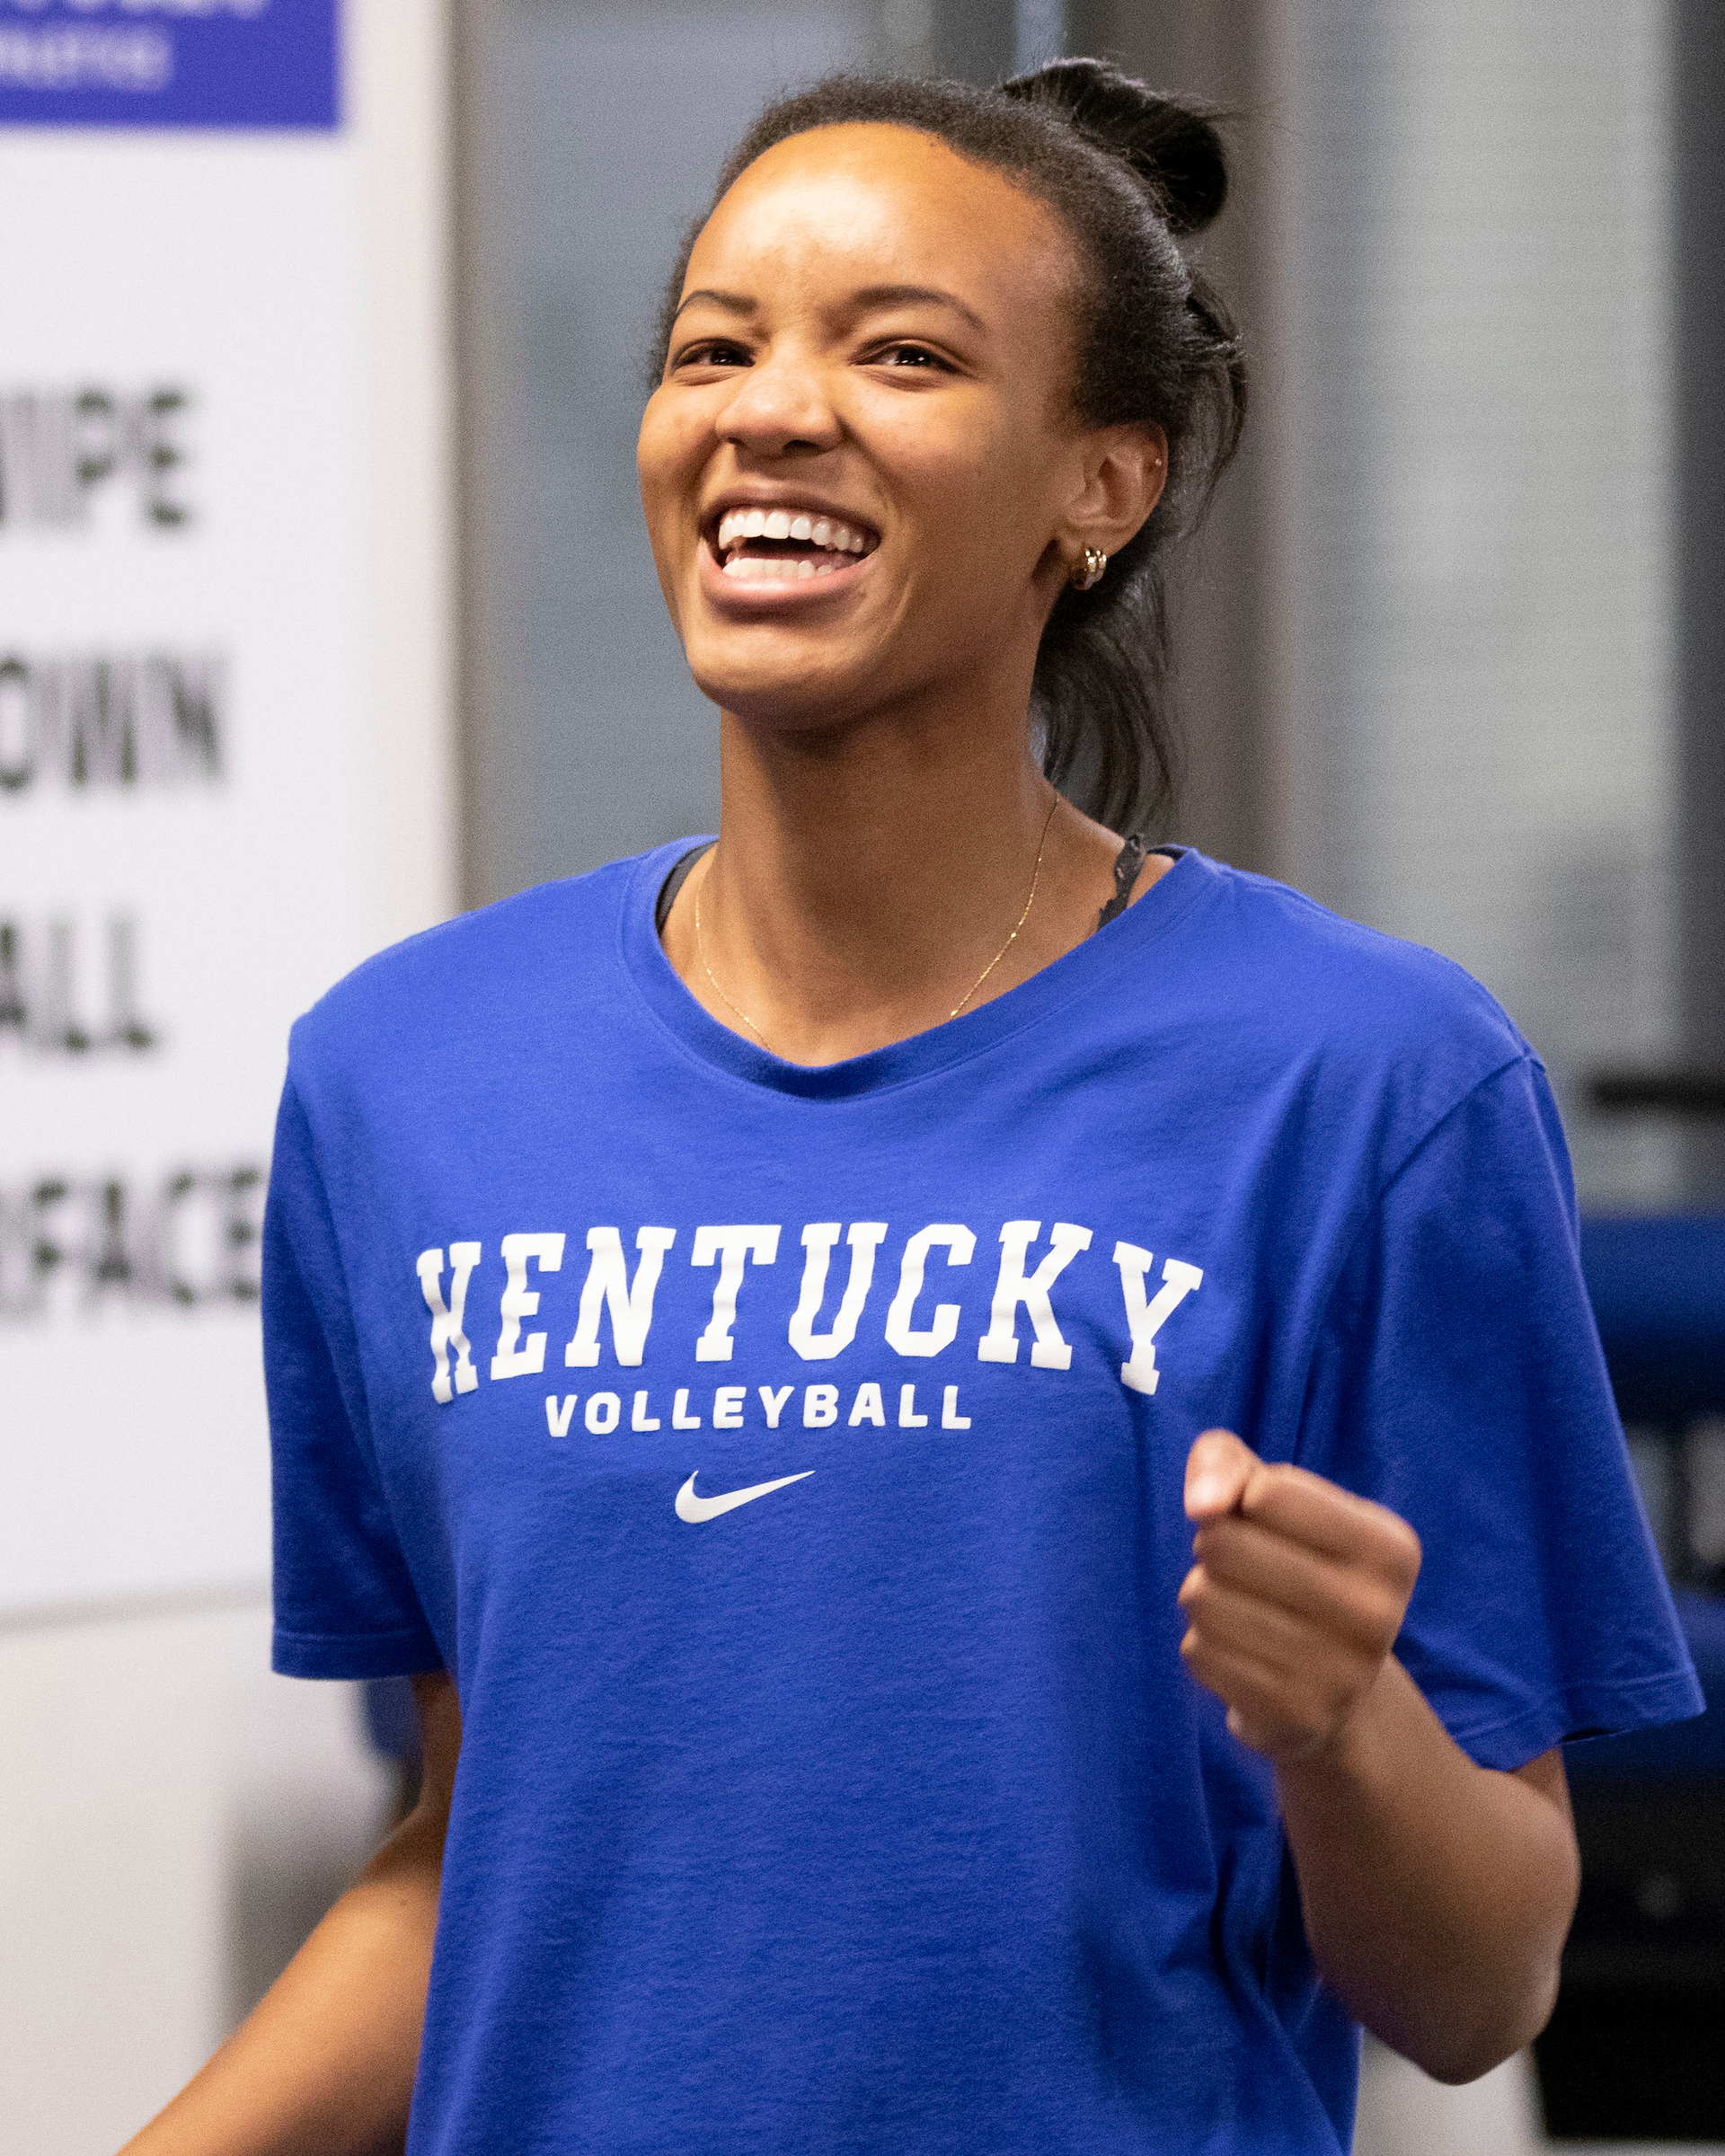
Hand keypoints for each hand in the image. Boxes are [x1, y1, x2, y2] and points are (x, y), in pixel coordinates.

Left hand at [1177, 1429, 1421, 1763]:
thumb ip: (1225, 1461)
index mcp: (1392, 1548)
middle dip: (1214, 1547)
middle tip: (1246, 1570)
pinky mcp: (1296, 1716)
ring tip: (1245, 1612)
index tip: (1264, 1522)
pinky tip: (1242, 1655)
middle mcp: (1380, 1613)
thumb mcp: (1269, 1494)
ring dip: (1204, 1597)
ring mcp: (1341, 1673)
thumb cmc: (1292, 1563)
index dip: (1242, 1499)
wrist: (1331, 1690)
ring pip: (1202, 1597)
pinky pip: (1198, 1651)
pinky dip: (1204, 1645)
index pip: (1268, 1491)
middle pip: (1224, 1543)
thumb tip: (1203, 1504)